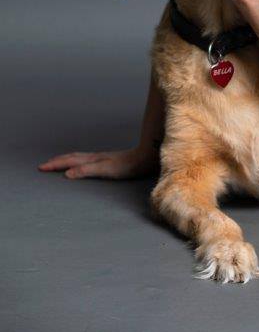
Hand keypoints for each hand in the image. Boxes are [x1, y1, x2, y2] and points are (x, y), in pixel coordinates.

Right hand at [37, 147, 157, 179]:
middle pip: (71, 157)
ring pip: (78, 157)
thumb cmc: (127, 166)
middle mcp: (95, 157)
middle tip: (43, 166)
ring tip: (58, 162)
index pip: (69, 161)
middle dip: (56, 161)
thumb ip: (86, 171)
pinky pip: (86, 160)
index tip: (41, 168)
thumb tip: (67, 174)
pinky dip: (77, 161)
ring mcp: (101, 158)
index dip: (55, 164)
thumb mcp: (105, 170)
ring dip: (65, 159)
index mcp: (92, 159)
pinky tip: (81, 164)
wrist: (144, 158)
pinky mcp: (107, 161)